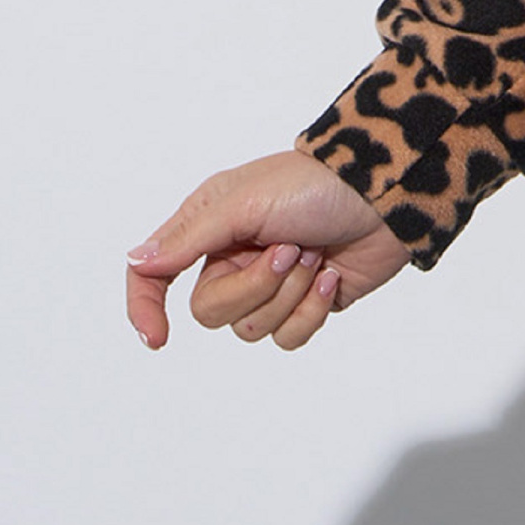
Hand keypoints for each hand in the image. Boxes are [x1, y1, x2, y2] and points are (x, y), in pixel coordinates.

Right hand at [126, 147, 410, 352]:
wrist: (386, 196)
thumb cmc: (316, 186)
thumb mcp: (245, 202)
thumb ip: (189, 238)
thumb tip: (137, 261)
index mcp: (209, 225)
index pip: (154, 274)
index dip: (145, 307)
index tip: (158, 338)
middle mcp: (233, 256)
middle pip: (210, 312)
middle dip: (254, 287)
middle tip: (288, 249)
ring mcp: (269, 283)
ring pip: (251, 329)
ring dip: (288, 293)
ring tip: (313, 254)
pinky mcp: (304, 304)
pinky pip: (288, 338)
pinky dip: (310, 311)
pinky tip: (330, 278)